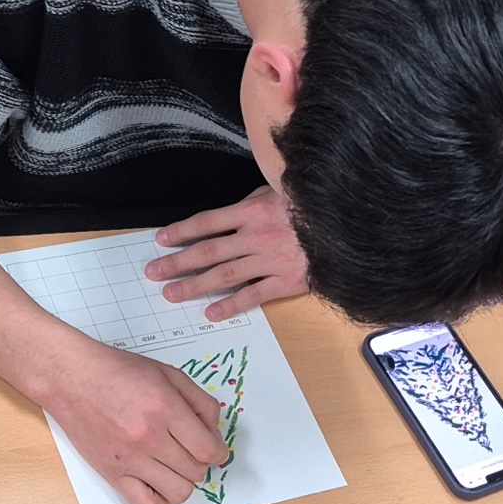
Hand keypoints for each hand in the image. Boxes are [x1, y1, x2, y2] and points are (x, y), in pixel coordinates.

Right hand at [42, 334, 229, 503]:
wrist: (71, 378)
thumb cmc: (118, 372)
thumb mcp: (169, 373)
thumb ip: (200, 402)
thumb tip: (215, 433)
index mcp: (165, 408)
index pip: (208, 450)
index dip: (219, 453)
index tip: (216, 450)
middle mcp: (148, 437)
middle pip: (196, 471)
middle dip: (201, 462)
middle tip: (191, 449)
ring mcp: (129, 459)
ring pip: (178, 492)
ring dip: (183, 481)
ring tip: (174, 464)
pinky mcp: (112, 474)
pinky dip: (158, 500)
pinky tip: (156, 480)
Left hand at [146, 185, 308, 320]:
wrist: (348, 228)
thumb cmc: (315, 205)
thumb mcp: (283, 190)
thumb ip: (256, 201)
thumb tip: (231, 213)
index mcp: (253, 210)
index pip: (207, 222)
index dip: (181, 231)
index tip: (160, 240)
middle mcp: (256, 236)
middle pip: (208, 251)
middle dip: (178, 262)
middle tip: (154, 272)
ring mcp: (270, 260)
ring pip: (224, 275)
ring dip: (195, 285)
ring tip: (172, 294)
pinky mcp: (286, 281)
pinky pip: (253, 295)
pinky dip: (230, 306)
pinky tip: (211, 314)